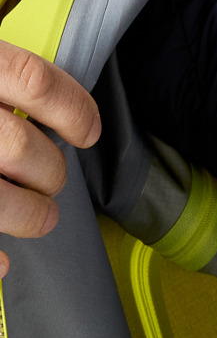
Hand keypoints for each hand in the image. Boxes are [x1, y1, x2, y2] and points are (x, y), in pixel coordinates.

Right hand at [0, 39, 101, 278]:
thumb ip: (8, 77)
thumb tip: (68, 112)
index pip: (33, 81)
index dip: (73, 110)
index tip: (87, 133)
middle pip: (19, 146)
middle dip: (49, 171)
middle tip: (52, 180)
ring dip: (29, 215)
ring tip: (40, 217)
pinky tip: (3, 261)